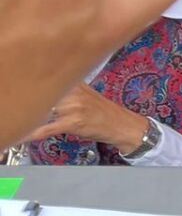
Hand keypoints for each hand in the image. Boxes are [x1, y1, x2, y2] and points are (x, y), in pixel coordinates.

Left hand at [23, 84, 148, 152]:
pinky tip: (25, 135)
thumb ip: (68, 88)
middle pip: (42, 95)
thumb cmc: (105, 113)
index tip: (23, 88)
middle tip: (26, 108)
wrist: (125, 126)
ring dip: (32, 117)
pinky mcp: (74, 123)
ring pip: (42, 110)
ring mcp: (74, 107)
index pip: (48, 80)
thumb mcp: (87, 94)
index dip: (33, 86)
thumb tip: (46, 89)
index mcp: (76, 84)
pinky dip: (34, 134)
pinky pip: (48, 128)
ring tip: (25, 121)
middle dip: (32, 103)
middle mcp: (75, 92)